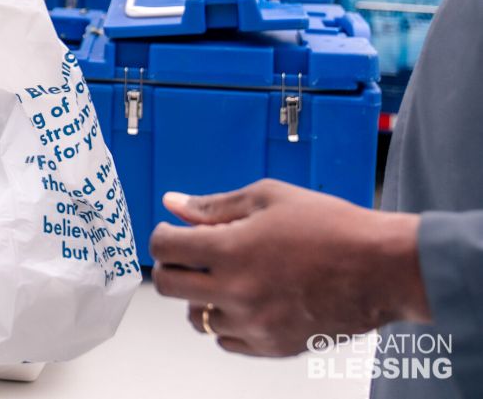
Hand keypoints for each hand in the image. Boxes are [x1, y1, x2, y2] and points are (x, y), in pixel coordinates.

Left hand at [150, 179, 428, 356]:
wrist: (383, 268)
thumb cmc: (332, 227)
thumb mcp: (268, 198)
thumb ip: (214, 205)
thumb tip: (174, 203)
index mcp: (231, 250)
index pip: (164, 248)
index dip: (162, 235)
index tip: (171, 232)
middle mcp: (236, 291)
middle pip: (168, 286)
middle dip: (170, 266)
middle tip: (187, 256)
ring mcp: (254, 323)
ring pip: (196, 317)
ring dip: (200, 296)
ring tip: (223, 277)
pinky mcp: (273, 346)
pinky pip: (227, 340)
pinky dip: (227, 321)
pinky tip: (244, 301)